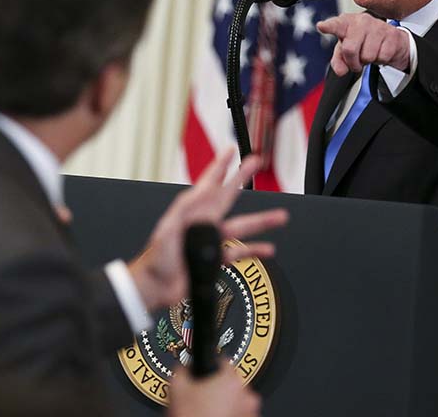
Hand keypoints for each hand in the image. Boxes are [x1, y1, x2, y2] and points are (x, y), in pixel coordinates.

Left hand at [129, 149, 287, 309]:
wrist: (156, 287)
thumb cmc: (156, 260)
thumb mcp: (167, 230)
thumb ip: (185, 211)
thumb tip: (201, 192)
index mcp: (190, 212)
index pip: (208, 183)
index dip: (220, 166)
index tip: (230, 151)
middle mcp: (203, 223)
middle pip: (228, 196)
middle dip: (241, 178)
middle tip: (255, 162)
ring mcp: (211, 241)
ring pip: (241, 226)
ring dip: (261, 221)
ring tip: (280, 216)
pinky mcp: (215, 260)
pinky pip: (239, 252)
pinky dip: (254, 250)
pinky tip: (268, 249)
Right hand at [167, 364, 260, 416]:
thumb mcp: (176, 389)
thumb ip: (182, 371)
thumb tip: (184, 368)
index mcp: (231, 381)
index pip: (222, 362)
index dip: (210, 368)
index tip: (205, 375)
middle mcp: (246, 396)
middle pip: (231, 384)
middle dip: (218, 389)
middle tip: (202, 399)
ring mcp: (250, 413)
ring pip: (237, 402)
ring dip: (226, 405)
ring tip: (208, 413)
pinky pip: (240, 415)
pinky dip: (230, 416)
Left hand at [317, 12, 410, 75]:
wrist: (390, 40)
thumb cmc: (363, 42)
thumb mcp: (346, 51)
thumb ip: (338, 61)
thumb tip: (340, 71)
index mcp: (346, 22)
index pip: (336, 24)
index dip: (329, 26)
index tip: (322, 26)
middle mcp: (361, 21)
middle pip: (350, 49)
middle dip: (353, 62)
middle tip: (356, 61)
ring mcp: (378, 26)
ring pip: (367, 56)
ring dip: (368, 60)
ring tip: (369, 53)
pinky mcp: (392, 35)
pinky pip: (382, 57)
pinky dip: (381, 60)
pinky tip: (380, 51)